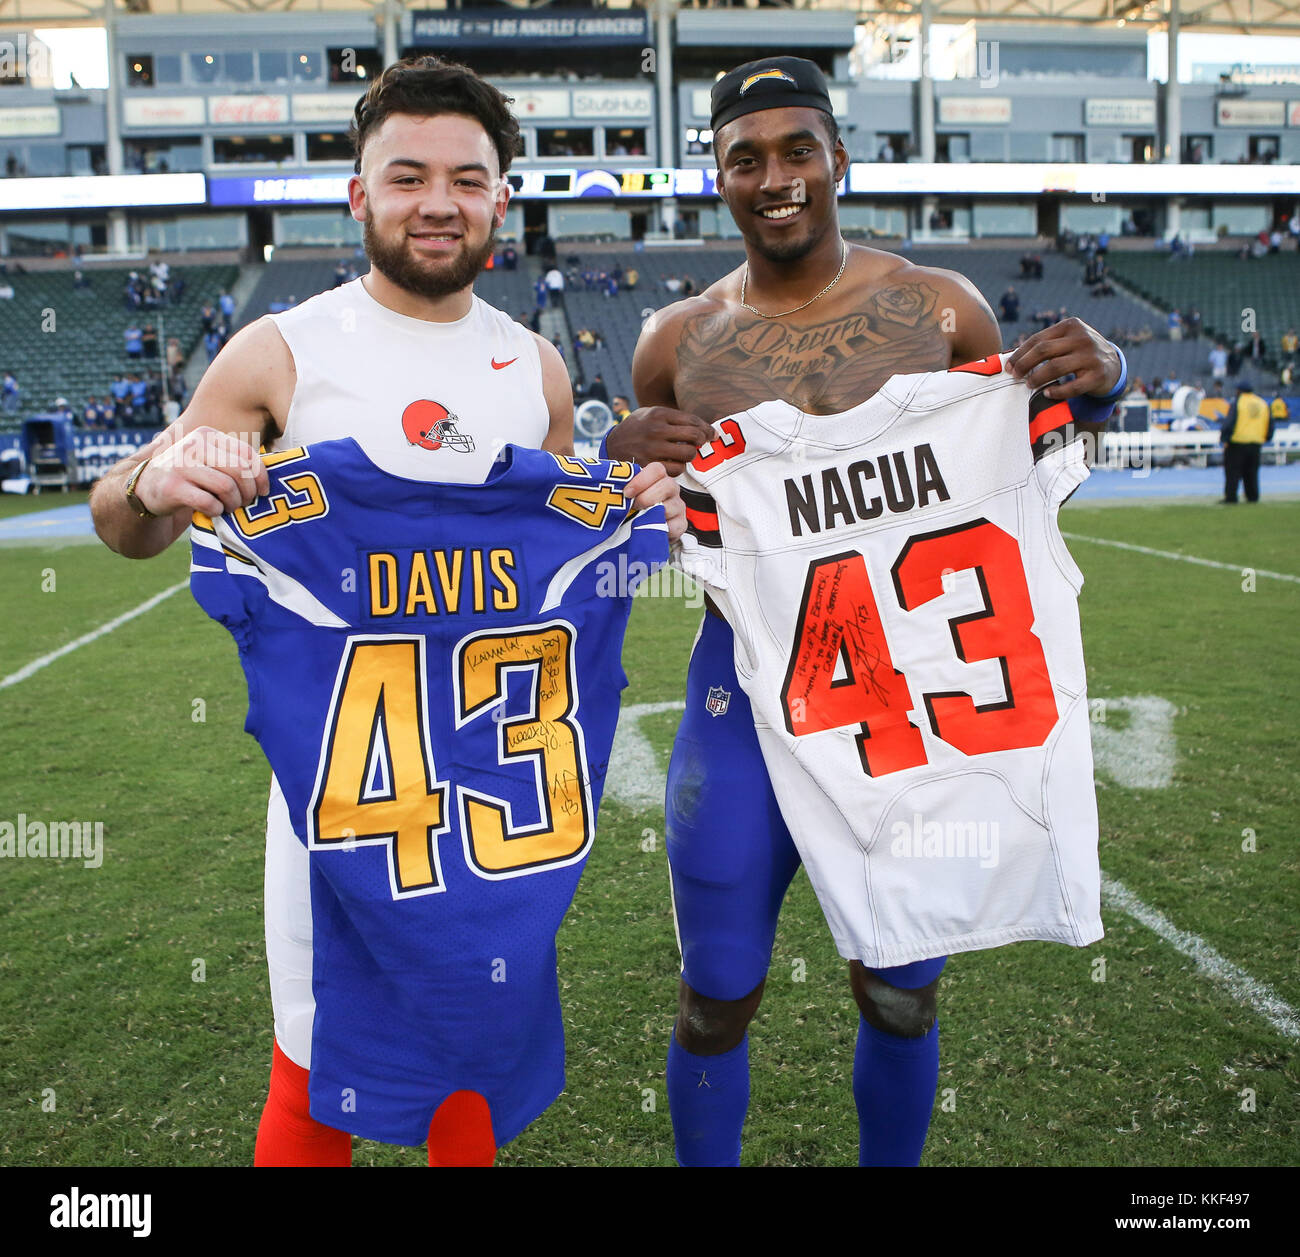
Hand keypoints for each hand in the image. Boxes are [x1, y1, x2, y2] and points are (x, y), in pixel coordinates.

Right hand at [135, 425, 268, 517]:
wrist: (144, 487)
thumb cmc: (188, 476)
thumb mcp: (208, 459)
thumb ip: (232, 460)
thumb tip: (267, 477)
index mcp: (206, 435)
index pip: (246, 453)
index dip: (260, 475)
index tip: (262, 491)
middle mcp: (193, 446)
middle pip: (239, 470)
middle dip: (248, 492)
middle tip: (245, 503)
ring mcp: (180, 465)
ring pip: (226, 487)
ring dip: (233, 504)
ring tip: (228, 508)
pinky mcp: (172, 487)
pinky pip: (208, 502)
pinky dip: (216, 511)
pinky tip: (212, 511)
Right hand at [606, 405, 712, 475]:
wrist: (610, 446)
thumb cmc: (636, 429)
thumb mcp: (649, 414)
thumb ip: (672, 417)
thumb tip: (702, 426)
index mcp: (658, 414)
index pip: (693, 420)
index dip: (707, 428)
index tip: (712, 434)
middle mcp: (656, 430)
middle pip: (694, 437)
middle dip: (701, 441)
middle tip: (699, 444)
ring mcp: (652, 449)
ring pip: (688, 455)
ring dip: (689, 456)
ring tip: (683, 454)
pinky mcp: (649, 466)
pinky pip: (676, 470)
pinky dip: (678, 468)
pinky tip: (673, 464)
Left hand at [624, 460, 685, 542]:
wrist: (635, 532)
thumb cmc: (630, 510)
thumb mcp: (624, 496)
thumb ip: (620, 487)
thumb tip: (604, 485)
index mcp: (657, 478)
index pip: (657, 469)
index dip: (641, 480)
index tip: (627, 493)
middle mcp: (670, 489)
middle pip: (667, 485)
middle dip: (647, 497)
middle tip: (633, 507)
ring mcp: (677, 506)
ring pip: (671, 506)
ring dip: (652, 514)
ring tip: (639, 520)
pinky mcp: (681, 524)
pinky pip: (675, 526)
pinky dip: (660, 529)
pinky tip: (650, 530)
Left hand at [1007, 318, 1120, 399]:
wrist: (1113, 364)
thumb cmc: (1080, 353)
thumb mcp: (1068, 341)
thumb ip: (1046, 345)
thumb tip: (1013, 359)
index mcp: (1071, 326)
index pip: (1038, 339)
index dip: (1020, 353)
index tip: (1009, 366)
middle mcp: (1082, 338)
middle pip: (1044, 350)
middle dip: (1024, 364)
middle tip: (1015, 376)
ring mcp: (1091, 356)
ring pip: (1055, 367)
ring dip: (1037, 378)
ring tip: (1029, 385)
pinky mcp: (1098, 375)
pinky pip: (1073, 386)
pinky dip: (1057, 391)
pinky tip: (1047, 393)